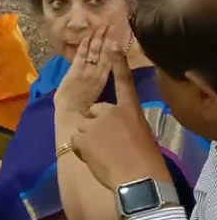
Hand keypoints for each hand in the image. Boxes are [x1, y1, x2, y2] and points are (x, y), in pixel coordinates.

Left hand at [54, 26, 112, 115]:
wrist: (72, 113)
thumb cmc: (83, 111)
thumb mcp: (96, 98)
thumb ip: (99, 86)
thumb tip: (102, 79)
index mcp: (104, 80)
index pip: (110, 61)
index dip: (114, 49)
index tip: (117, 38)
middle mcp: (97, 73)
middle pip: (104, 53)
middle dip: (107, 38)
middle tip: (111, 25)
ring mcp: (86, 70)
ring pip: (94, 51)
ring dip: (97, 38)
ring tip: (102, 26)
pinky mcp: (75, 70)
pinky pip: (81, 54)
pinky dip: (84, 45)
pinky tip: (87, 36)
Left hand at [71, 41, 172, 189]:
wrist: (136, 177)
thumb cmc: (143, 158)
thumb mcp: (139, 133)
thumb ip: (125, 122)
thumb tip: (118, 124)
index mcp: (130, 109)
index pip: (123, 80)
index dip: (116, 61)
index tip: (110, 42)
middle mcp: (110, 110)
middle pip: (95, 111)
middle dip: (98, 125)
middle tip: (110, 144)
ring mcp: (94, 122)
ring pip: (84, 128)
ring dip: (89, 139)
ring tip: (105, 154)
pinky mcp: (81, 134)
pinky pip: (77, 141)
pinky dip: (82, 150)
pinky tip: (95, 158)